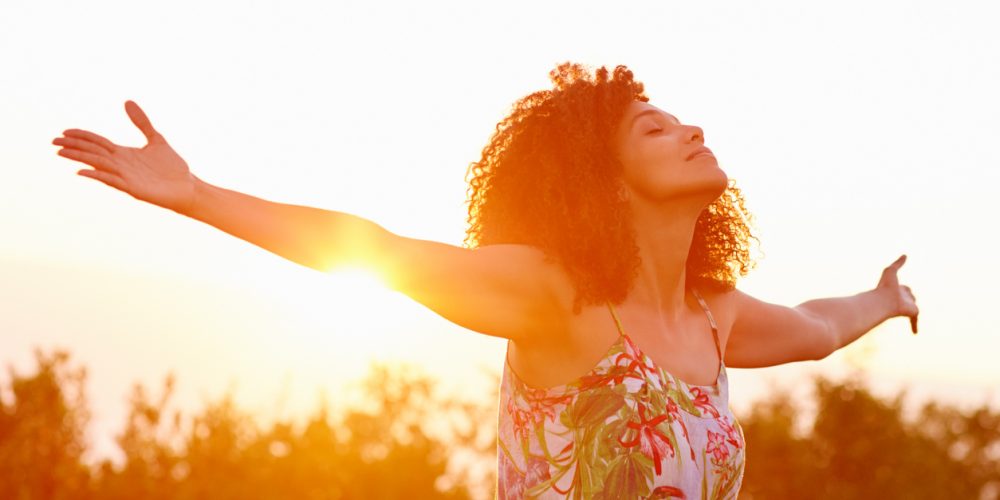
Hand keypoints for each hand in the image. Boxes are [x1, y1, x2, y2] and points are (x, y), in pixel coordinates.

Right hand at [53, 100, 197, 213]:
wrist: (187, 187)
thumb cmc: (172, 167)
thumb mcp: (156, 139)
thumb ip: (142, 122)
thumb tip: (127, 102)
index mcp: (123, 153)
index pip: (97, 142)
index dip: (81, 136)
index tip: (64, 131)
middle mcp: (121, 164)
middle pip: (93, 152)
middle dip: (74, 146)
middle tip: (54, 142)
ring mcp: (125, 177)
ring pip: (98, 164)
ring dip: (80, 158)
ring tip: (62, 152)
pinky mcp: (133, 189)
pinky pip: (111, 181)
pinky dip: (97, 175)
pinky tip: (82, 171)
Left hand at [876, 254, 919, 333]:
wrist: (884, 301)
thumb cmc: (884, 286)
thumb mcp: (890, 270)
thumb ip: (898, 263)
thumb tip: (905, 254)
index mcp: (898, 289)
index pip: (905, 288)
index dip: (904, 288)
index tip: (904, 289)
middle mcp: (903, 297)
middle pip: (910, 296)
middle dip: (909, 296)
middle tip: (905, 300)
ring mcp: (908, 305)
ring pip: (914, 305)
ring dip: (911, 311)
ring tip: (907, 314)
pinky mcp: (912, 313)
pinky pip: (914, 321)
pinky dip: (914, 326)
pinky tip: (915, 333)